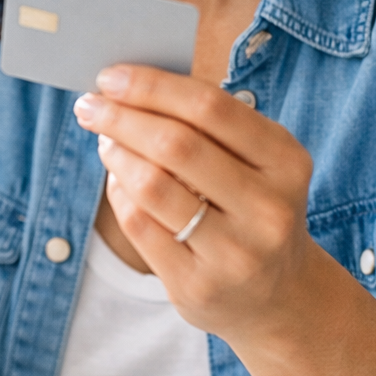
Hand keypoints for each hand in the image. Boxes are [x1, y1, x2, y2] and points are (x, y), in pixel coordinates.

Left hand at [73, 65, 314, 341]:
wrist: (278, 298)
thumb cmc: (254, 209)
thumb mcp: (259, 164)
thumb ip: (210, 126)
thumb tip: (130, 87)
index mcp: (286, 162)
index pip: (210, 108)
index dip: (153, 86)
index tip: (110, 76)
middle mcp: (268, 208)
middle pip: (176, 145)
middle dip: (122, 117)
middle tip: (89, 106)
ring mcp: (235, 253)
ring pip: (151, 186)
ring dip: (115, 153)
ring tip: (104, 140)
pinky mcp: (197, 286)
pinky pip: (139, 225)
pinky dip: (118, 193)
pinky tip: (116, 180)